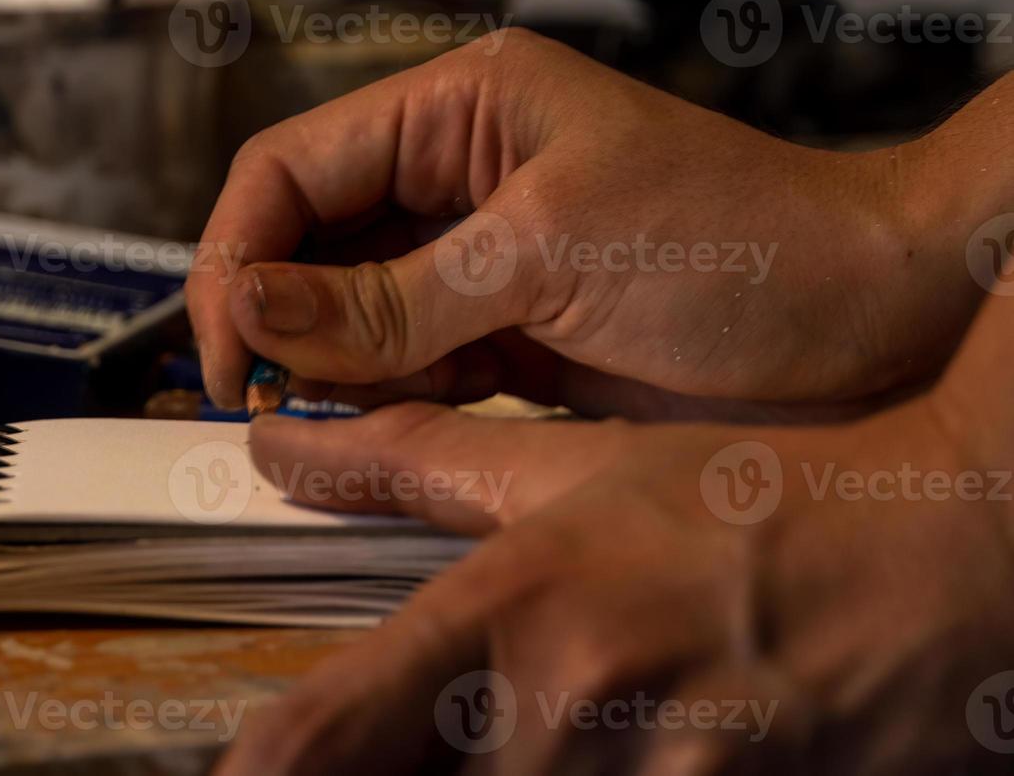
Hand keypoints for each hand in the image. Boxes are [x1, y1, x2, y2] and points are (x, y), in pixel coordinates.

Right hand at [187, 30, 995, 419]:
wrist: (874, 321)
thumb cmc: (746, 245)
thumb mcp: (547, 256)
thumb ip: (389, 296)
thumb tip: (247, 306)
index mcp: (460, 109)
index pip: (292, 168)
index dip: (236, 255)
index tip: (224, 351)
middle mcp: (453, 175)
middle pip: (304, 241)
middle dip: (272, 317)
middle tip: (258, 397)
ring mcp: (474, 259)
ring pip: (343, 311)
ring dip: (319, 367)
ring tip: (313, 420)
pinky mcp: (500, 331)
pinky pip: (400, 364)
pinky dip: (374, 400)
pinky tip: (370, 428)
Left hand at [216, 339, 1013, 773]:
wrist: (936, 553)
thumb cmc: (748, 499)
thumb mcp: (569, 463)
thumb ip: (408, 466)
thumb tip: (279, 451)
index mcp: (511, 613)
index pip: (322, 737)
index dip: (258, 773)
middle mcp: (565, 718)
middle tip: (455, 723)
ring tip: (568, 717)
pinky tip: (634, 739)